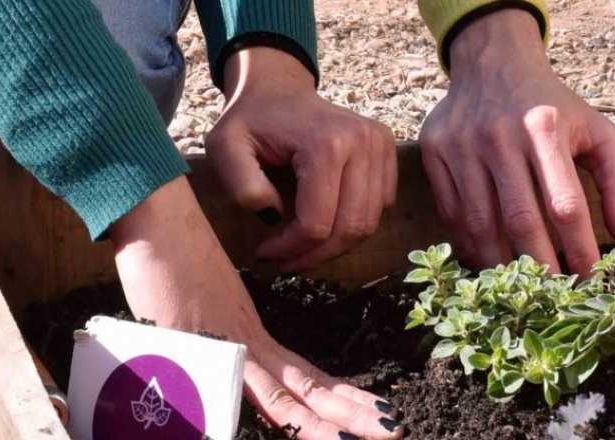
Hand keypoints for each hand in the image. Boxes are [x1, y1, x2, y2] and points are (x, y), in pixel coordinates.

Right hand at [110, 177, 402, 438]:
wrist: (160, 223)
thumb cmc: (174, 267)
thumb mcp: (203, 317)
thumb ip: (218, 347)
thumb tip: (230, 368)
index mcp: (256, 338)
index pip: (310, 378)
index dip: (345, 400)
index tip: (380, 414)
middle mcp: (250, 343)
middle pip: (308, 390)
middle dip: (350, 417)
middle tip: (394, 432)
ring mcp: (225, 345)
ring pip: (278, 397)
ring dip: (315, 426)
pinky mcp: (195, 344)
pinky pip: (220, 390)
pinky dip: (236, 415)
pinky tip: (282, 430)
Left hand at [207, 47, 396, 271]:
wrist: (279, 90)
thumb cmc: (250, 120)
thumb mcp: (224, 147)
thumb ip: (241, 184)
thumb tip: (272, 216)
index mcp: (326, 144)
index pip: (317, 222)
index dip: (290, 249)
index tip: (265, 253)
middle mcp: (364, 143)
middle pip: (350, 228)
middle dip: (316, 255)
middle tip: (287, 262)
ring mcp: (381, 146)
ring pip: (369, 223)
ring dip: (336, 246)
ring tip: (303, 247)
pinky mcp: (389, 152)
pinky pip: (380, 207)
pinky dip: (353, 225)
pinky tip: (325, 223)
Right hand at [419, 9, 614, 275]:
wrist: (492, 65)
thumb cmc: (553, 107)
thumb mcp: (596, 131)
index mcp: (545, 127)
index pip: (565, 203)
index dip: (580, 248)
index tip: (591, 280)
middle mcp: (500, 135)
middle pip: (520, 220)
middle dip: (541, 267)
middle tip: (555, 297)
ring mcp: (461, 145)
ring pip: (481, 225)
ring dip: (503, 264)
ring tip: (523, 288)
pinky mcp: (434, 153)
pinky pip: (452, 215)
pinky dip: (472, 245)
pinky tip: (491, 261)